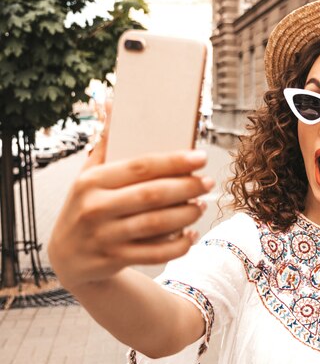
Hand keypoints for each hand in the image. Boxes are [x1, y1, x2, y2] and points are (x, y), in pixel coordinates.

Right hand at [48, 101, 213, 290]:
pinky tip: (192, 234)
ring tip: (202, 205)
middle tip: (208, 182)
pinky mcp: (114, 260)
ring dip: (187, 214)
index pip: (140, 166)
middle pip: (152, 195)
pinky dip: (179, 245)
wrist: (67, 258)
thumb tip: (110, 103)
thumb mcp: (86, 176)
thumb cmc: (85, 207)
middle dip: (187, 187)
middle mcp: (95, 208)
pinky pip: (156, 254)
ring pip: (157, 224)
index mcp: (90, 181)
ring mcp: (104, 237)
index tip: (200, 157)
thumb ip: (104, 145)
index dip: (174, 161)